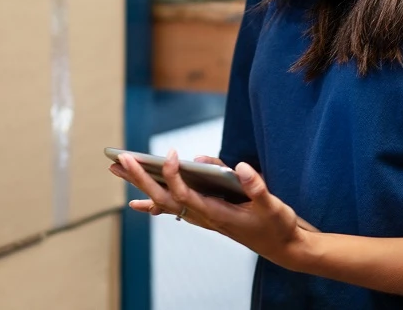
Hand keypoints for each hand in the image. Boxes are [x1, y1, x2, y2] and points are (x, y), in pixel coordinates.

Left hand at [109, 150, 311, 270]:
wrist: (283, 247)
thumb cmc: (278, 225)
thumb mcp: (273, 206)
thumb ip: (256, 187)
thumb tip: (240, 166)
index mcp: (217, 214)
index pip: (185, 194)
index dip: (175, 175)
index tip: (172, 154)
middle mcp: (204, 217)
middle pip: (164, 198)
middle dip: (142, 177)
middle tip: (120, 159)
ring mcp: (203, 217)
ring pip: (165, 201)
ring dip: (142, 185)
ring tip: (119, 169)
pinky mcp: (206, 215)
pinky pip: (174, 208)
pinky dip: (154, 204)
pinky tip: (138, 202)